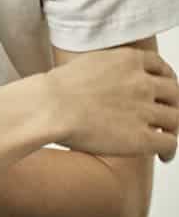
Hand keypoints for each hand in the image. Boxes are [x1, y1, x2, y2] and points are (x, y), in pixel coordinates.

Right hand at [48, 47, 178, 162]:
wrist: (51, 106)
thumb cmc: (60, 88)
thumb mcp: (91, 62)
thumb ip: (112, 68)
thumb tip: (115, 80)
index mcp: (129, 60)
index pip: (161, 66)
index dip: (167, 79)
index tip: (166, 87)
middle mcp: (142, 83)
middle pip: (175, 93)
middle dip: (173, 104)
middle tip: (168, 113)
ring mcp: (144, 110)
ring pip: (175, 119)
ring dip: (172, 128)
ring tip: (165, 136)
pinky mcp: (141, 137)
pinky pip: (169, 143)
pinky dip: (170, 150)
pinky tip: (163, 156)